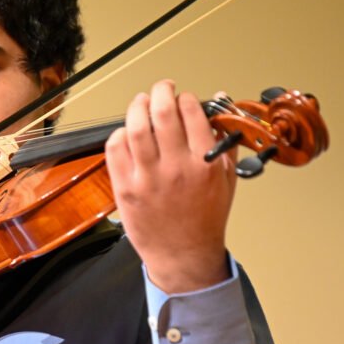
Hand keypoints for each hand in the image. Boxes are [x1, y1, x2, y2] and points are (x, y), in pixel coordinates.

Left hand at [105, 80, 236, 293]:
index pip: (191, 113)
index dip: (185, 98)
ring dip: (137, 106)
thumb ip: (225, 141)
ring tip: (141, 103)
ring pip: (135, 127)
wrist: (183, 255)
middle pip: (161, 113)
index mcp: (205, 164)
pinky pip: (115, 149)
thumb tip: (220, 106)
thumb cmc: (205, 218)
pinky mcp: (125, 189)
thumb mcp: (227, 179)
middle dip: (160, 91)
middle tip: (161, 89)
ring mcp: (148, 179)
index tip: (184, 99)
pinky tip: (127, 133)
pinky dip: (120, 134)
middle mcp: (176, 169)